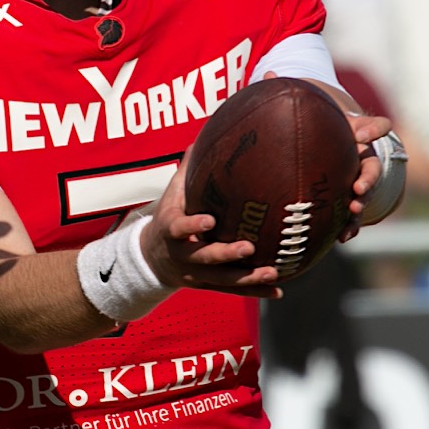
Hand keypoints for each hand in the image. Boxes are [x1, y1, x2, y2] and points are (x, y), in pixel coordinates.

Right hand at [138, 158, 281, 296]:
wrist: (151, 258)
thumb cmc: (168, 216)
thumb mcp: (171, 195)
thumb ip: (187, 170)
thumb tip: (202, 136)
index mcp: (171, 230)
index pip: (179, 228)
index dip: (193, 225)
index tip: (210, 219)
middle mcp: (183, 255)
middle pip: (204, 258)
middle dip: (226, 255)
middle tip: (249, 248)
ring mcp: (196, 274)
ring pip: (223, 280)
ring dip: (248, 278)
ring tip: (272, 273)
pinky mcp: (208, 285)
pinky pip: (233, 291)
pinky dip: (255, 292)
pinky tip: (278, 292)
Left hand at [260, 72, 390, 239]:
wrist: (318, 148)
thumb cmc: (312, 127)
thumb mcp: (304, 112)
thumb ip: (288, 95)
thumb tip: (267, 74)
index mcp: (352, 133)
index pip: (370, 126)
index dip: (372, 129)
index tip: (366, 134)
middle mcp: (359, 157)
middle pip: (372, 166)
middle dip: (368, 178)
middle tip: (358, 188)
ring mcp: (355, 179)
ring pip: (365, 193)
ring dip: (361, 205)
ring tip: (354, 215)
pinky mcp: (346, 199)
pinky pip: (351, 214)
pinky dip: (349, 226)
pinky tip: (342, 238)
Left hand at [339, 110, 394, 240]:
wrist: (332, 137)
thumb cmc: (346, 129)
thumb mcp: (359, 124)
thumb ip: (371, 126)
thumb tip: (361, 136)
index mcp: (367, 160)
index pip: (372, 169)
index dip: (368, 179)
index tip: (358, 187)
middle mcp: (363, 177)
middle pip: (366, 192)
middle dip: (362, 201)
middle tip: (354, 206)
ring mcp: (354, 191)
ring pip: (358, 207)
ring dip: (354, 219)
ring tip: (347, 231)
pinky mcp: (343, 201)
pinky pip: (347, 217)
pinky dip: (347, 228)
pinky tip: (342, 238)